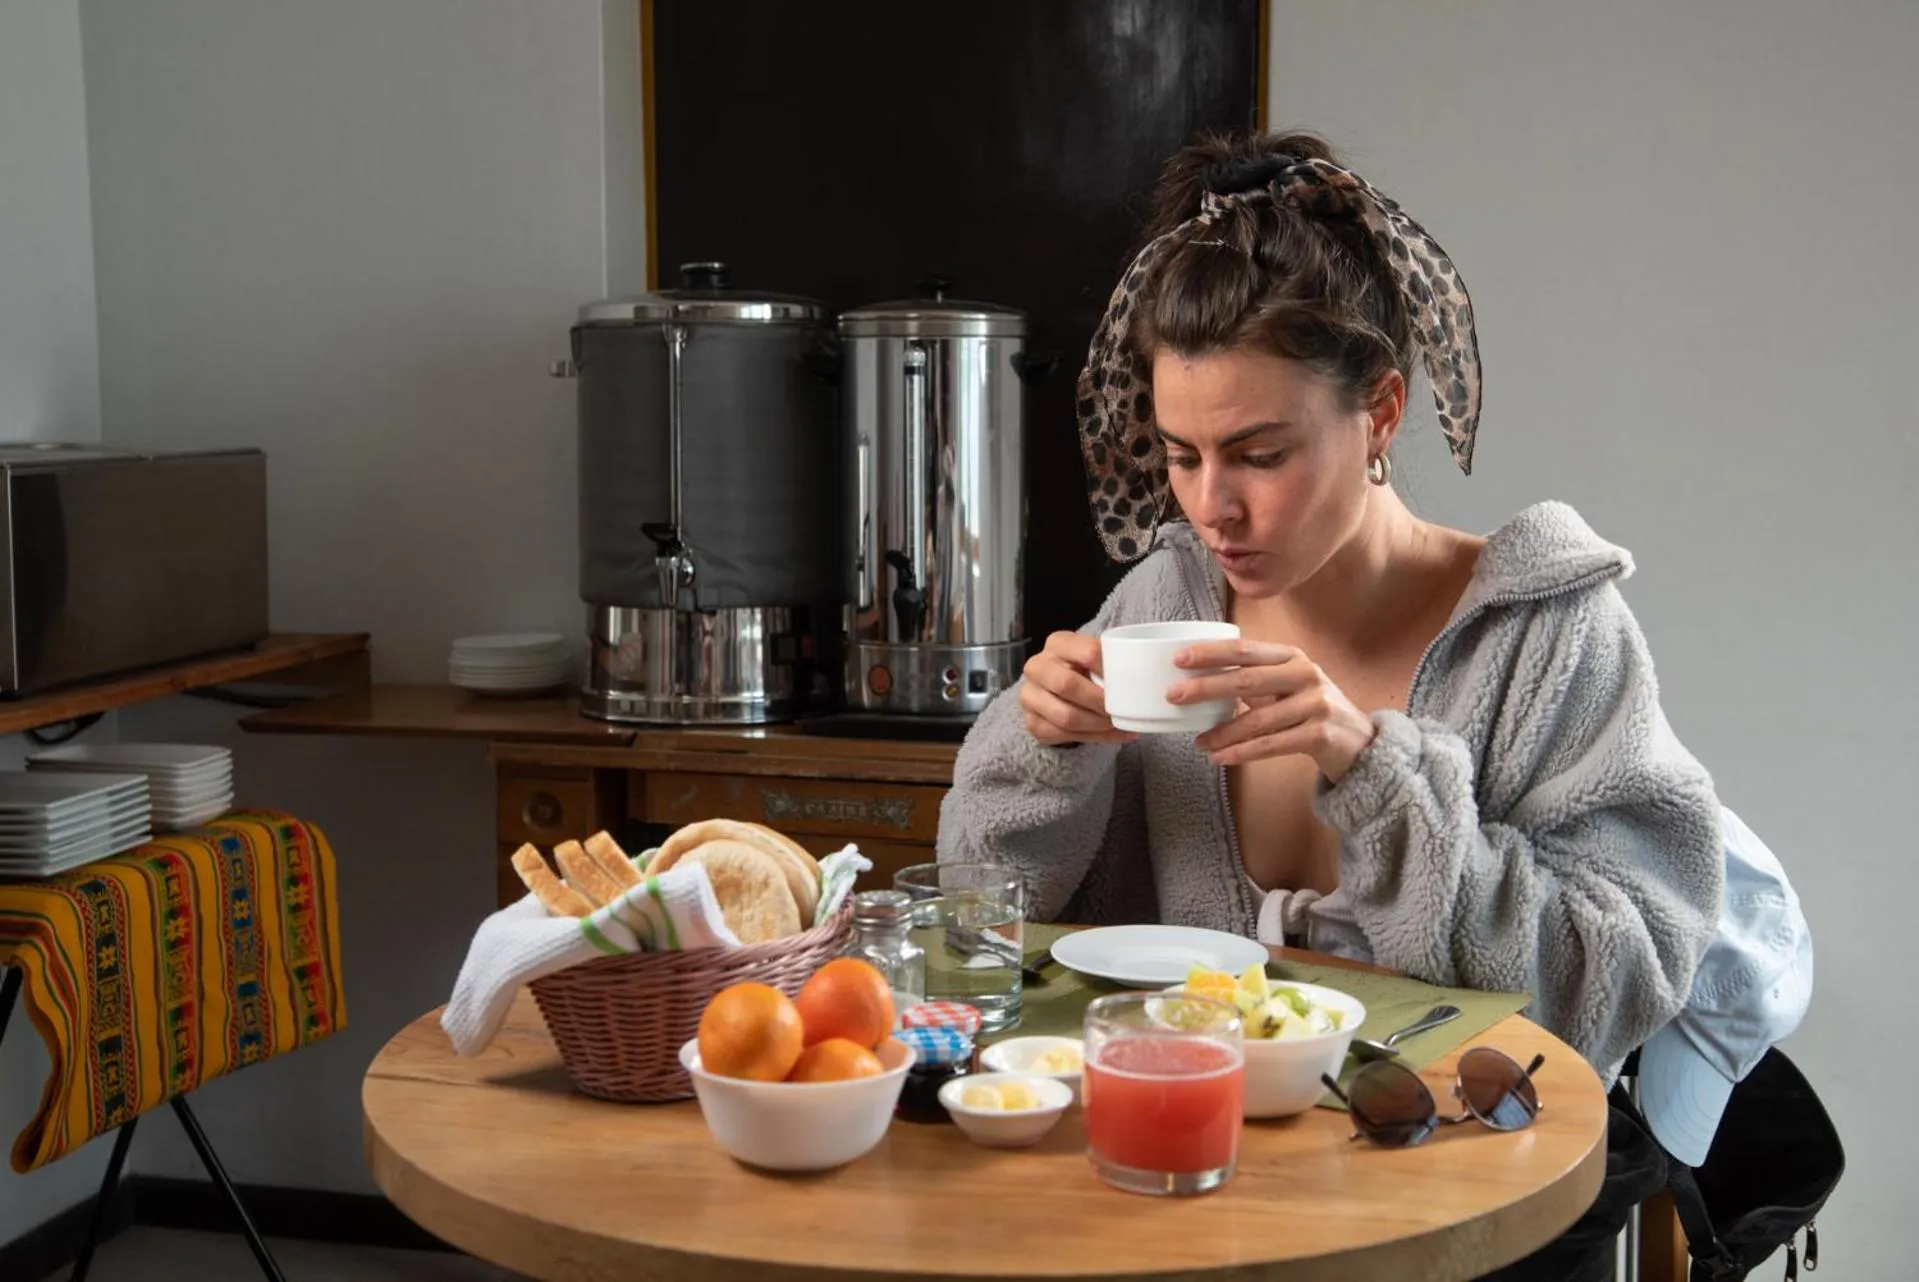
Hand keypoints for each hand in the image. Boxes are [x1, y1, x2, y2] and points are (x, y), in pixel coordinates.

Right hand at [1019, 631, 1138, 746]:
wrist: (1053, 690)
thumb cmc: (1083, 671)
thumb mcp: (1094, 659)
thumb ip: (1112, 664)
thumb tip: (1146, 684)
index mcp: (1057, 643)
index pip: (1087, 651)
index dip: (1109, 668)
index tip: (1127, 682)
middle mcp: (1037, 666)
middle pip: (1067, 685)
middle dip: (1099, 702)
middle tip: (1119, 711)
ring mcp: (1029, 695)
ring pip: (1065, 716)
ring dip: (1097, 724)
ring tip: (1116, 725)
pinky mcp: (1031, 722)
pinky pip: (1063, 735)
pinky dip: (1092, 738)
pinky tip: (1109, 735)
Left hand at [1168, 639, 1376, 781]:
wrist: (1359, 742)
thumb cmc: (1311, 709)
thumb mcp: (1287, 685)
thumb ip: (1253, 679)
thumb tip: (1198, 680)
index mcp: (1291, 656)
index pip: (1245, 650)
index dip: (1211, 652)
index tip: (1178, 658)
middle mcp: (1305, 674)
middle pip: (1246, 679)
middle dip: (1206, 687)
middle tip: (1174, 696)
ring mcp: (1315, 703)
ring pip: (1257, 719)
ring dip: (1222, 732)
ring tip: (1198, 742)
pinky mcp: (1320, 734)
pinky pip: (1272, 745)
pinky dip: (1242, 752)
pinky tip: (1220, 757)